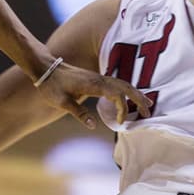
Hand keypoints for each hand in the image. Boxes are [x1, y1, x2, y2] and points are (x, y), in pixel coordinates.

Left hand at [32, 60, 150, 129]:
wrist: (44, 68)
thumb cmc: (51, 85)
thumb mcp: (61, 102)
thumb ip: (78, 113)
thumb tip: (94, 126)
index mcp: (93, 84)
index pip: (116, 95)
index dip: (123, 109)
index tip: (121, 123)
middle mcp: (99, 79)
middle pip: (125, 86)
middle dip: (138, 99)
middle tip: (149, 112)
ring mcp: (98, 77)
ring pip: (122, 83)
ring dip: (135, 94)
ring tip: (147, 105)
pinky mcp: (95, 79)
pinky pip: (116, 83)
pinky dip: (126, 91)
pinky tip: (129, 99)